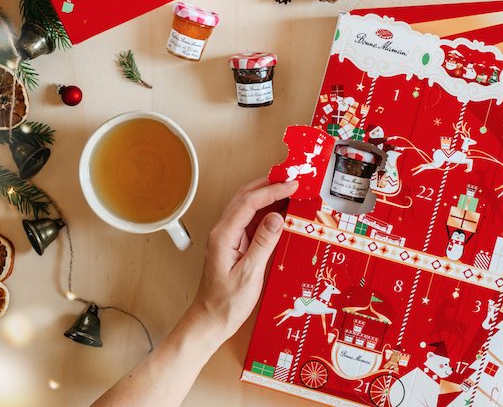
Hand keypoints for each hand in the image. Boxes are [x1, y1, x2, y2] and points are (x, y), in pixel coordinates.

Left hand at [192, 178, 297, 340]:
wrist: (209, 321)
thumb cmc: (225, 304)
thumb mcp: (249, 275)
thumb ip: (263, 243)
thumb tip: (277, 217)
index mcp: (223, 235)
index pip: (249, 202)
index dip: (272, 190)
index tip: (291, 185)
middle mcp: (223, 231)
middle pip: (245, 196)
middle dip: (269, 185)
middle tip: (292, 181)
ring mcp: (227, 236)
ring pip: (247, 206)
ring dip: (268, 196)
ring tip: (290, 192)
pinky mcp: (234, 243)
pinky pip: (250, 220)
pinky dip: (266, 212)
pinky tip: (280, 213)